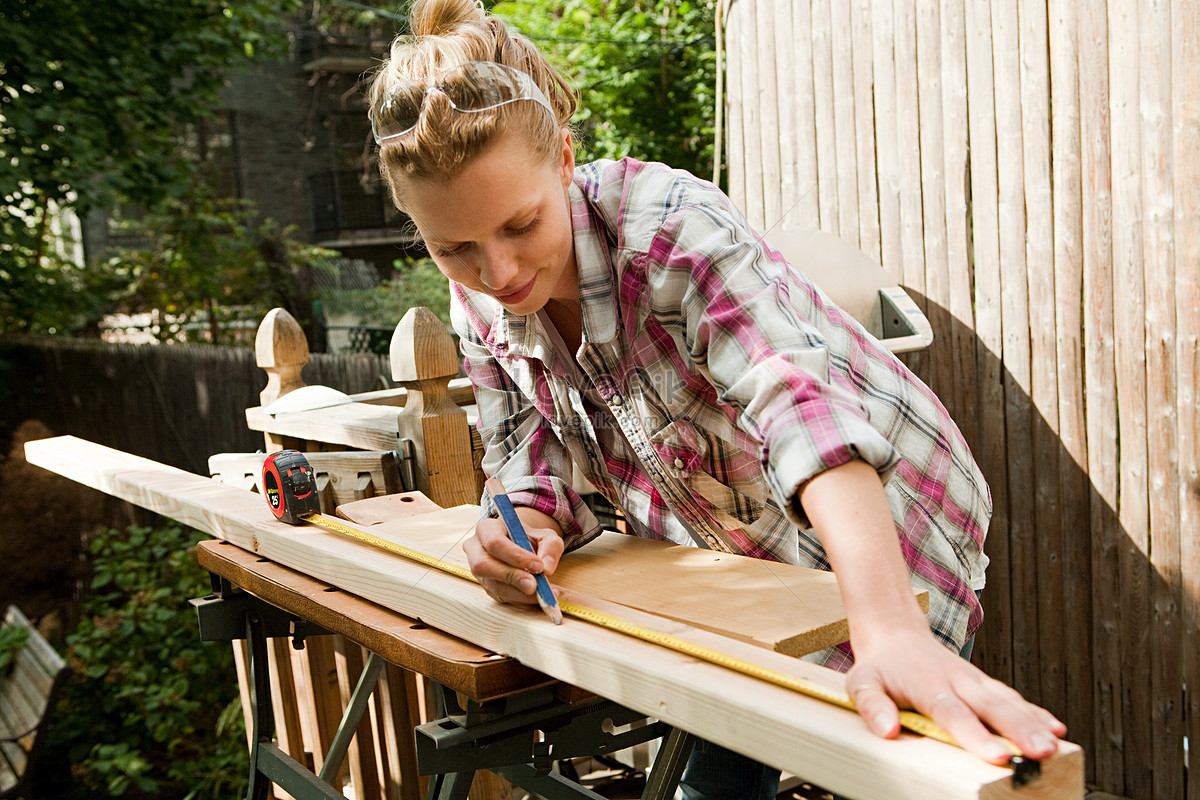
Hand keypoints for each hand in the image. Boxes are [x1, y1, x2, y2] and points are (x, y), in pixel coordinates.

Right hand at [462, 508, 564, 604]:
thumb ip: (550, 547)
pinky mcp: (486, 586)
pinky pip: (500, 596)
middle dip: (511, 576)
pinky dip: (521, 598)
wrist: (520, 544)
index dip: (515, 556)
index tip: (538, 566)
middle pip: (484, 565)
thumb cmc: (530, 537)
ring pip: (492, 584)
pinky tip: (537, 597)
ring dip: (518, 592)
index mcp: (487, 528)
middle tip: (535, 585)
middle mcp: (476, 549)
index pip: (495, 542)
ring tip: (542, 594)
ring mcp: (478, 570)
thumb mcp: (545, 535)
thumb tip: (547, 568)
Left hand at [846, 627, 1066, 763]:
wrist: (895, 633)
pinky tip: (1056, 729)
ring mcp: (973, 680)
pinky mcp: (983, 684)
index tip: (996, 756)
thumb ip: (873, 707)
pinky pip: (1011, 698)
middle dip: (1019, 730)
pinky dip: (1034, 712)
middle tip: (1041, 752)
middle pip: (991, 706)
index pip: (952, 711)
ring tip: (1056, 746)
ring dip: (1033, 723)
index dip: (975, 734)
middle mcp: (956, 679)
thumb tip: (887, 731)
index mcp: (926, 682)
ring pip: (1007, 701)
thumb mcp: (861, 684)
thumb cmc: (879, 667)